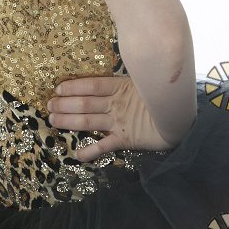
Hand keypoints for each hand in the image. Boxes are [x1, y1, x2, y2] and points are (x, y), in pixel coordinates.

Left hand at [47, 74, 180, 161]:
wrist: (180, 119)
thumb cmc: (160, 97)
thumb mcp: (140, 82)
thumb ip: (122, 80)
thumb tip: (105, 73)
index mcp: (120, 87)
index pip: (92, 85)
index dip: (74, 86)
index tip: (58, 88)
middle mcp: (117, 104)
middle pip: (85, 103)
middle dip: (65, 104)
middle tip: (49, 105)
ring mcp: (120, 122)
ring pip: (89, 121)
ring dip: (69, 121)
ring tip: (53, 121)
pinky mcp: (126, 139)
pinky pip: (105, 146)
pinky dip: (91, 151)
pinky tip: (77, 155)